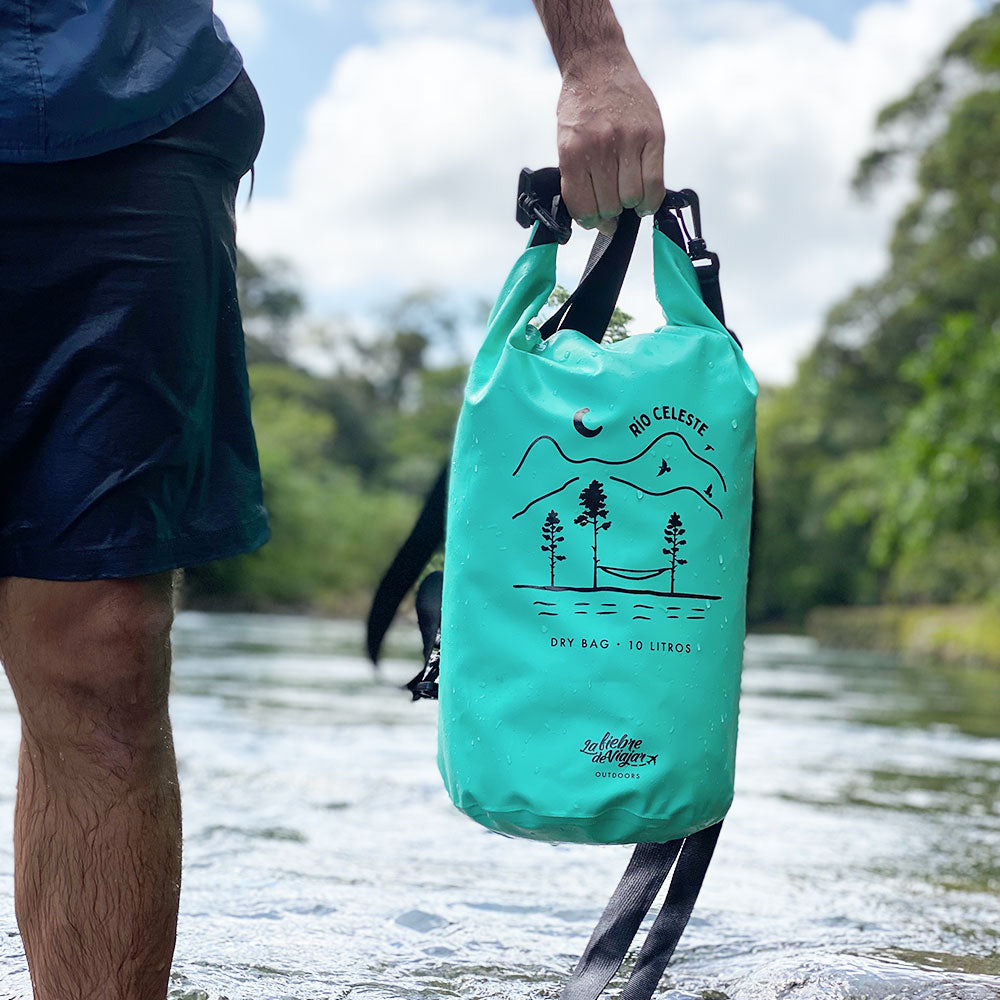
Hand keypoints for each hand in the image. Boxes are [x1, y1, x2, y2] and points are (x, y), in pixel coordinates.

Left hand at [555, 50, 664, 235]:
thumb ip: (578, 179)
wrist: (598, 65)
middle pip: (610, 206)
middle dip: (610, 212)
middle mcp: (600, 146)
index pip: (584, 208)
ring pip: (633, 198)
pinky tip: (645, 200)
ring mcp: (628, 140)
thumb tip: (596, 219)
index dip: (590, 221)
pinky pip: (655, 183)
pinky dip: (651, 200)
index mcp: (573, 153)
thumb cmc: (581, 109)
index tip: (595, 220)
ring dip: (630, 205)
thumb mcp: (567, 143)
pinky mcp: (652, 135)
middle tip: (611, 204)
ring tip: (626, 195)